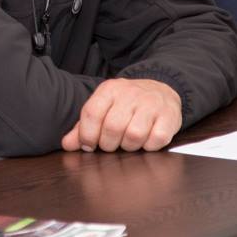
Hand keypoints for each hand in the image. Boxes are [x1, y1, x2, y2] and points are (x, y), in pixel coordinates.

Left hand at [61, 78, 181, 152]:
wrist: (161, 91)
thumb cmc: (126, 105)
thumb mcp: (103, 108)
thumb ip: (83, 127)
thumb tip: (67, 145)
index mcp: (109, 89)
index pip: (91, 113)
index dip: (87, 135)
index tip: (89, 145)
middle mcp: (130, 93)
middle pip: (112, 127)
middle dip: (108, 144)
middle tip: (112, 145)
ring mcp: (151, 103)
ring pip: (134, 135)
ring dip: (129, 146)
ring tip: (129, 142)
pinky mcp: (169, 115)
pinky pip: (156, 140)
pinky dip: (149, 146)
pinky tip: (146, 141)